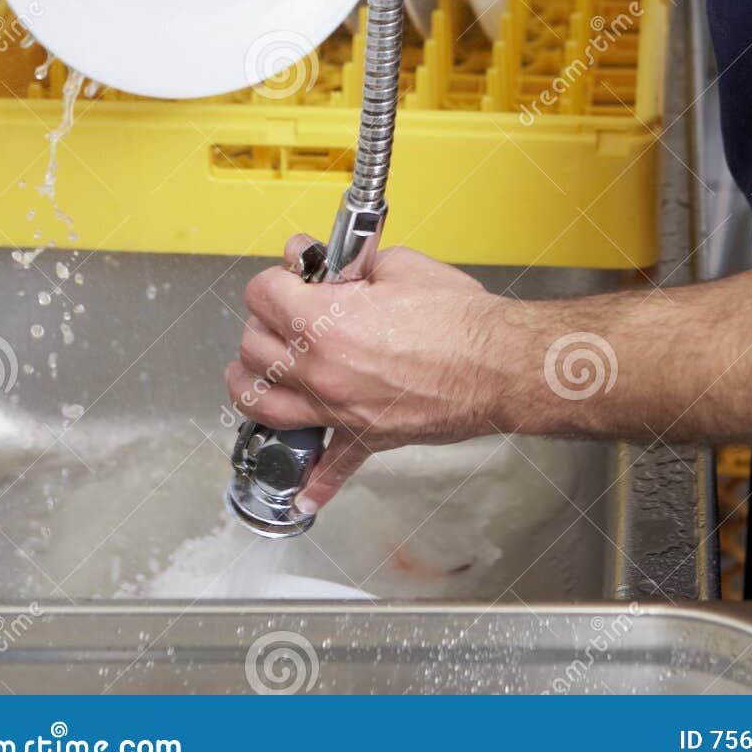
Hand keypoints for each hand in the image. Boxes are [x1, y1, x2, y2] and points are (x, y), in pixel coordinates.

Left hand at [224, 236, 516, 511]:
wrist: (499, 364)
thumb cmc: (459, 318)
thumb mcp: (400, 267)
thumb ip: (352, 264)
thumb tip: (328, 262)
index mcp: (325, 322)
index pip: (263, 293)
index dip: (275, 278)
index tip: (290, 276)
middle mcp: (322, 370)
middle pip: (253, 348)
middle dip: (263, 322)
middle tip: (284, 313)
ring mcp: (338, 409)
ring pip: (261, 407)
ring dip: (251, 386)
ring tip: (259, 373)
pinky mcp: (365, 438)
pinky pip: (329, 469)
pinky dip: (313, 482)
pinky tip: (303, 490)